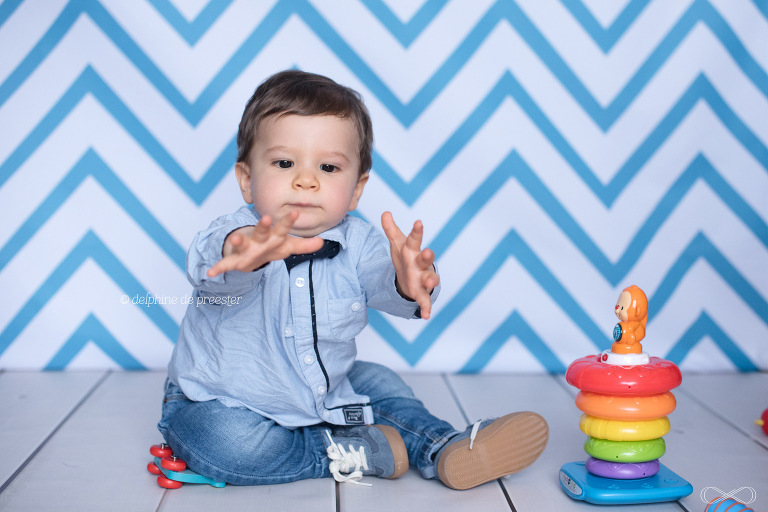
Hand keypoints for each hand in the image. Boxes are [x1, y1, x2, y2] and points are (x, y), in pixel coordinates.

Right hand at [207, 211, 323, 277]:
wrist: (244, 251)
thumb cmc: (267, 246)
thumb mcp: (286, 247)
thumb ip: (304, 246)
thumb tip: (322, 242)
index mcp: (272, 237)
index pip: (283, 228)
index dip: (289, 221)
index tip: (296, 212)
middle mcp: (258, 240)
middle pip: (262, 231)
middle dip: (263, 225)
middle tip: (266, 217)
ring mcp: (245, 248)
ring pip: (242, 243)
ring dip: (239, 240)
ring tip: (236, 237)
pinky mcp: (234, 259)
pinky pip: (225, 264)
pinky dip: (218, 268)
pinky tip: (210, 273)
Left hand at [381, 211, 439, 318]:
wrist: (411, 277)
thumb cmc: (406, 258)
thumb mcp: (397, 244)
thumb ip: (391, 230)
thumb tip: (385, 212)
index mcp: (414, 251)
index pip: (415, 239)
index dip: (417, 231)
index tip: (418, 222)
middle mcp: (421, 264)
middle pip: (426, 259)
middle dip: (427, 256)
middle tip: (427, 252)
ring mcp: (423, 279)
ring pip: (430, 279)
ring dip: (431, 280)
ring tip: (431, 282)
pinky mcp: (421, 293)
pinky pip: (425, 301)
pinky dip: (426, 308)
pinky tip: (425, 316)